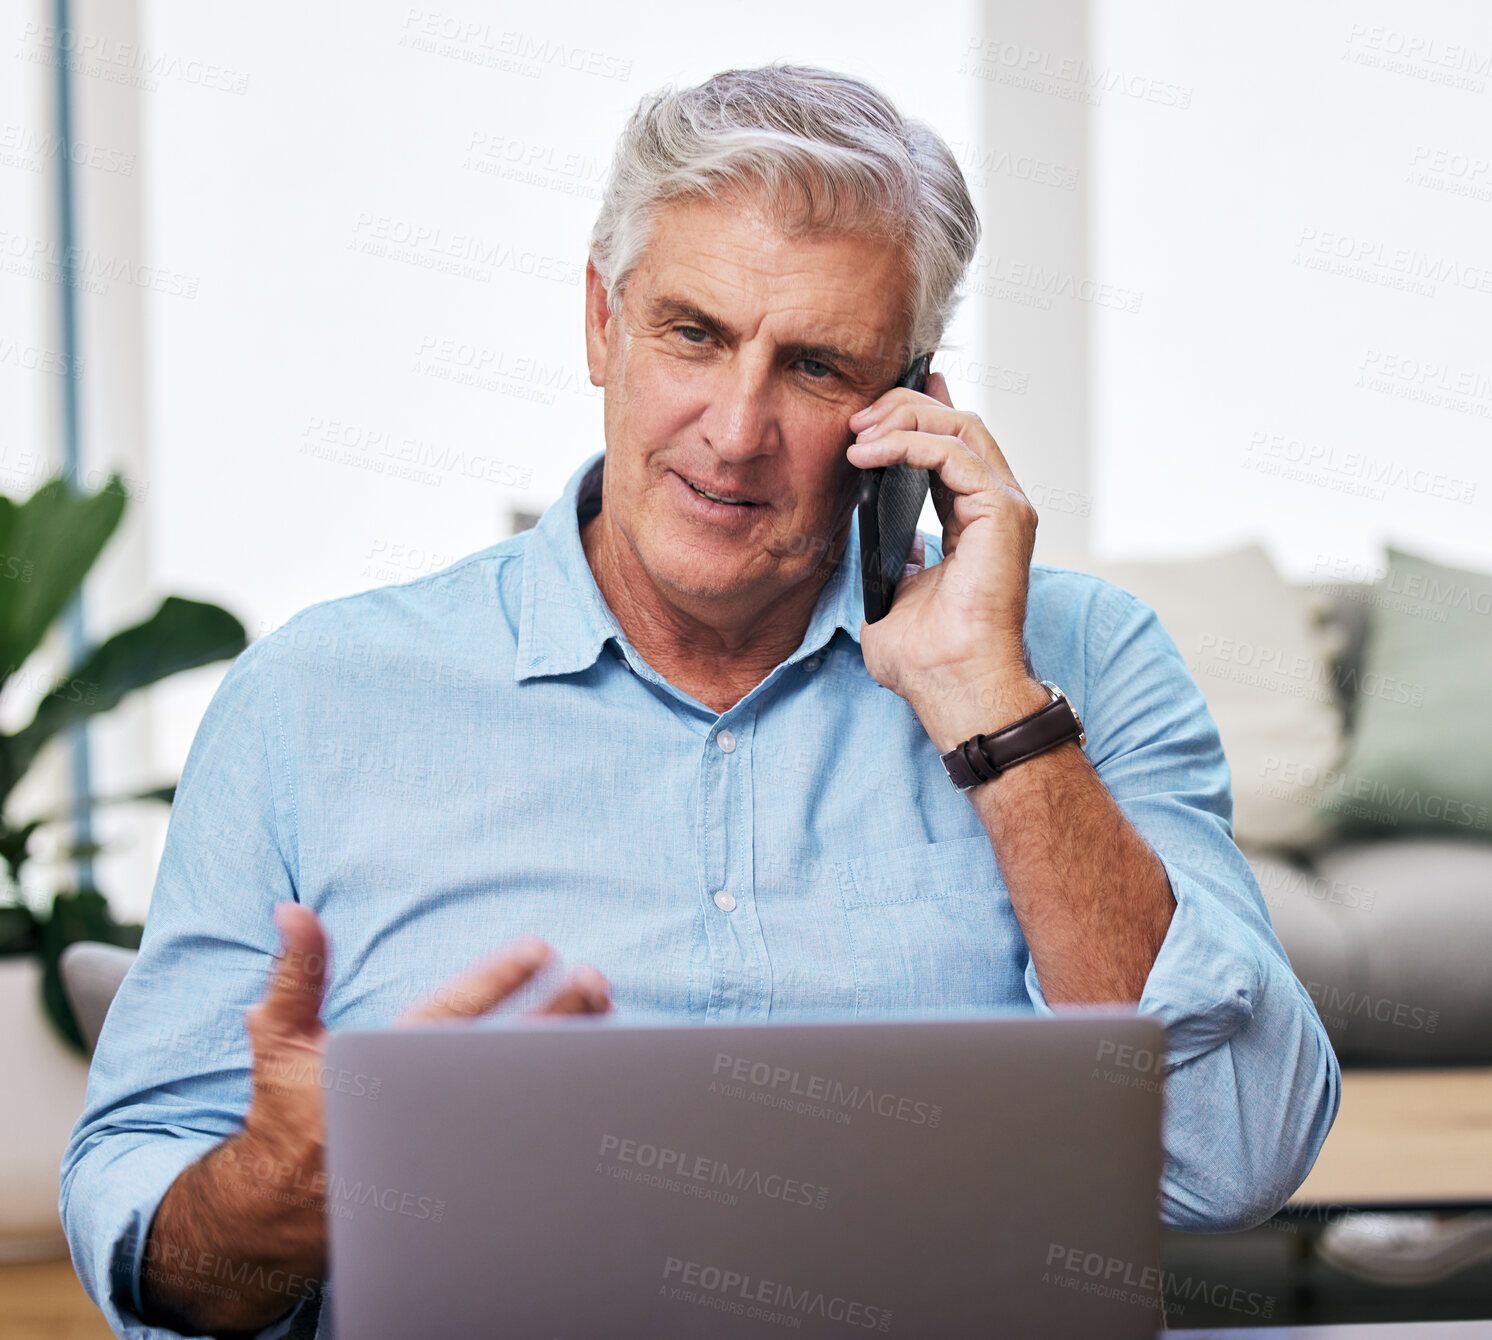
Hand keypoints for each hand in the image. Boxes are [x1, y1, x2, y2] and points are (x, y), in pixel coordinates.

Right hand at [243, 902, 611, 1220]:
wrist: (286, 1212)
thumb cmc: (291, 1113)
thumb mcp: (280, 1039)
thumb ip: (298, 974)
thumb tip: (295, 910)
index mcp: (383, 1072)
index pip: (450, 1018)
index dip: (498, 981)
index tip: (540, 948)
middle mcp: (424, 1112)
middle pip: (504, 1058)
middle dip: (554, 1015)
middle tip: (593, 979)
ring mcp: (451, 1149)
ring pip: (526, 1101)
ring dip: (570, 1056)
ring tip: (606, 1013)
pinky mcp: (467, 1178)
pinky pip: (528, 1141)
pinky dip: (563, 1107)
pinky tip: (597, 1075)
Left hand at [846, 371, 1046, 748]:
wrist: (954, 687)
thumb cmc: (927, 658)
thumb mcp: (894, 591)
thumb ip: (893, 556)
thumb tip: (880, 530)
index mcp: (976, 520)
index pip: (952, 447)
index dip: (915, 418)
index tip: (868, 413)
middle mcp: (998, 506)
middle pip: (958, 424)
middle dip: (903, 409)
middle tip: (857, 419)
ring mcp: (1006, 507)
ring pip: (960, 426)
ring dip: (903, 420)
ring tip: (858, 434)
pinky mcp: (1003, 513)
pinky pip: (954, 453)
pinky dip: (908, 443)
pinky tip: (870, 455)